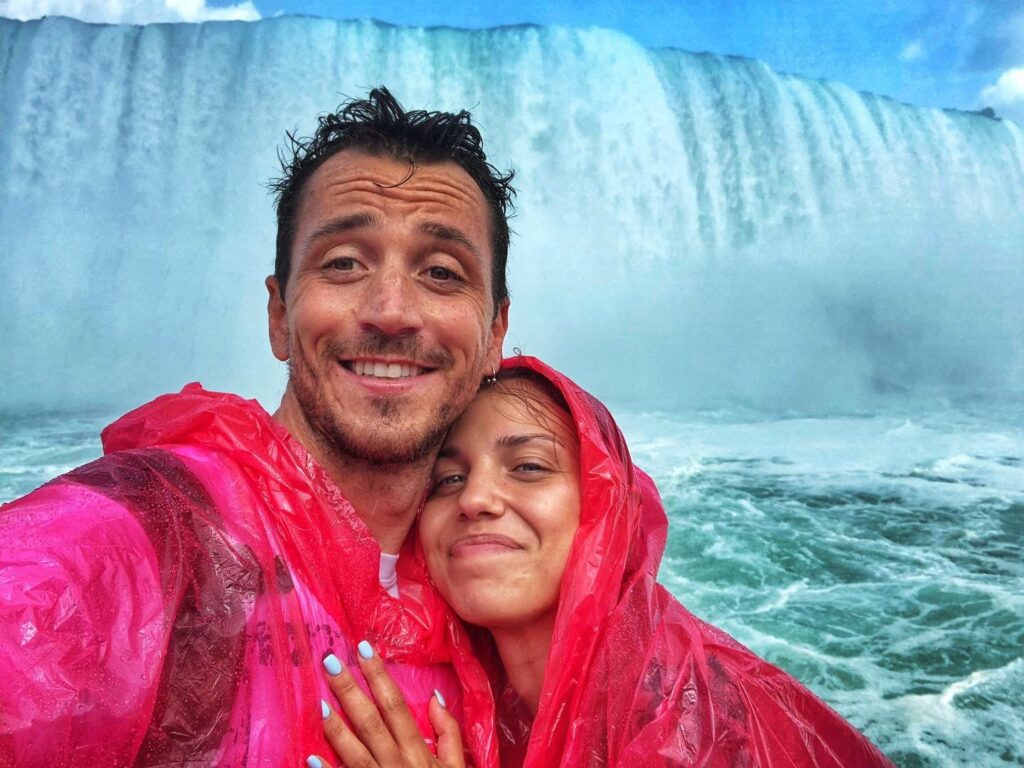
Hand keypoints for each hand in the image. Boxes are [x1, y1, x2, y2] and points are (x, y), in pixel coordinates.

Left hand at [306, 641, 465, 767]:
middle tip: (330, 661)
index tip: (363, 647)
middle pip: (371, 721)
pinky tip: (312, 758)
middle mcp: (397, 764)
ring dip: (336, 728)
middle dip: (350, 690)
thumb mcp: (457, 767)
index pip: (396, 705)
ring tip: (319, 703)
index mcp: (418, 751)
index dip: (379, 675)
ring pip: (355, 753)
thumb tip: (435, 697)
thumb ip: (449, 732)